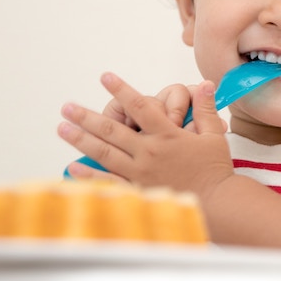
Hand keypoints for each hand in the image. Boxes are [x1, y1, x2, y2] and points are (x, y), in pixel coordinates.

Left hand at [58, 73, 233, 196]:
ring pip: (105, 153)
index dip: (122, 89)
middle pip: (112, 130)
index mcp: (167, 135)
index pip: (140, 106)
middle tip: (67, 107)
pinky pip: (109, 182)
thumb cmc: (215, 169)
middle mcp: (149, 152)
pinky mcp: (138, 190)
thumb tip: (205, 83)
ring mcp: (141, 173)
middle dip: (87, 116)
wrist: (217, 203)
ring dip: (81, 139)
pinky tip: (73, 167)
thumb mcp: (214, 135)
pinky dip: (90, 175)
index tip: (105, 77)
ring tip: (63, 128)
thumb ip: (205, 108)